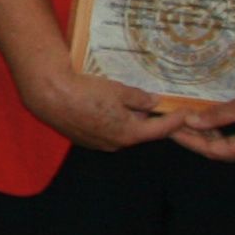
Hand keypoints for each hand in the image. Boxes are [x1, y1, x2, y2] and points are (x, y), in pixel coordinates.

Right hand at [16, 56, 186, 152]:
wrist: (49, 95)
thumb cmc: (87, 91)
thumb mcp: (118, 90)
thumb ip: (139, 98)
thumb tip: (153, 102)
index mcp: (129, 133)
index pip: (160, 129)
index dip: (175, 121)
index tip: (185, 114)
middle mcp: (115, 143)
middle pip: (140, 132)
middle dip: (149, 120)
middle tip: (155, 104)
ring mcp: (97, 144)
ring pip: (121, 132)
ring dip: (128, 121)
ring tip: (127, 104)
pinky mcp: (82, 139)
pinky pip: (104, 132)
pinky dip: (110, 122)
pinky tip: (103, 108)